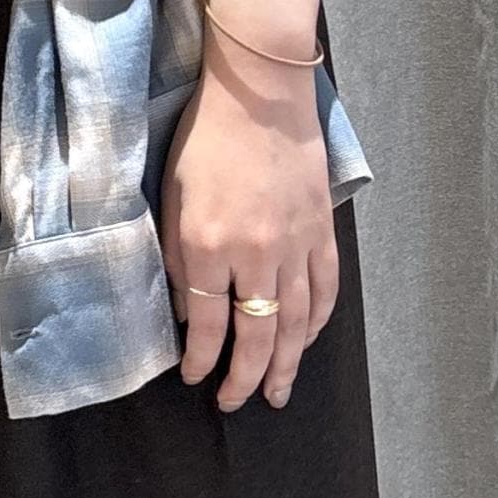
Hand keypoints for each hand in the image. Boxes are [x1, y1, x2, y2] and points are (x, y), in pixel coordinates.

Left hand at [158, 44, 339, 411]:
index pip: (207, 323)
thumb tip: (186, 309)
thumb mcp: (172, 196)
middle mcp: (257, 254)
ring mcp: (296, 244)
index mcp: (209, 245)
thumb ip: (177, 258)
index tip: (195, 378)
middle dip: (245, 378)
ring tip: (279, 393)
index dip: (201, 359)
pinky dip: (318, 322)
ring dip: (287, 364)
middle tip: (236, 403)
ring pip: (296, 323)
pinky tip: (308, 340)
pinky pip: (325, 289)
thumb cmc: (206, 139)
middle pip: (256, 335)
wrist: (260, 94)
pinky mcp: (322, 230)